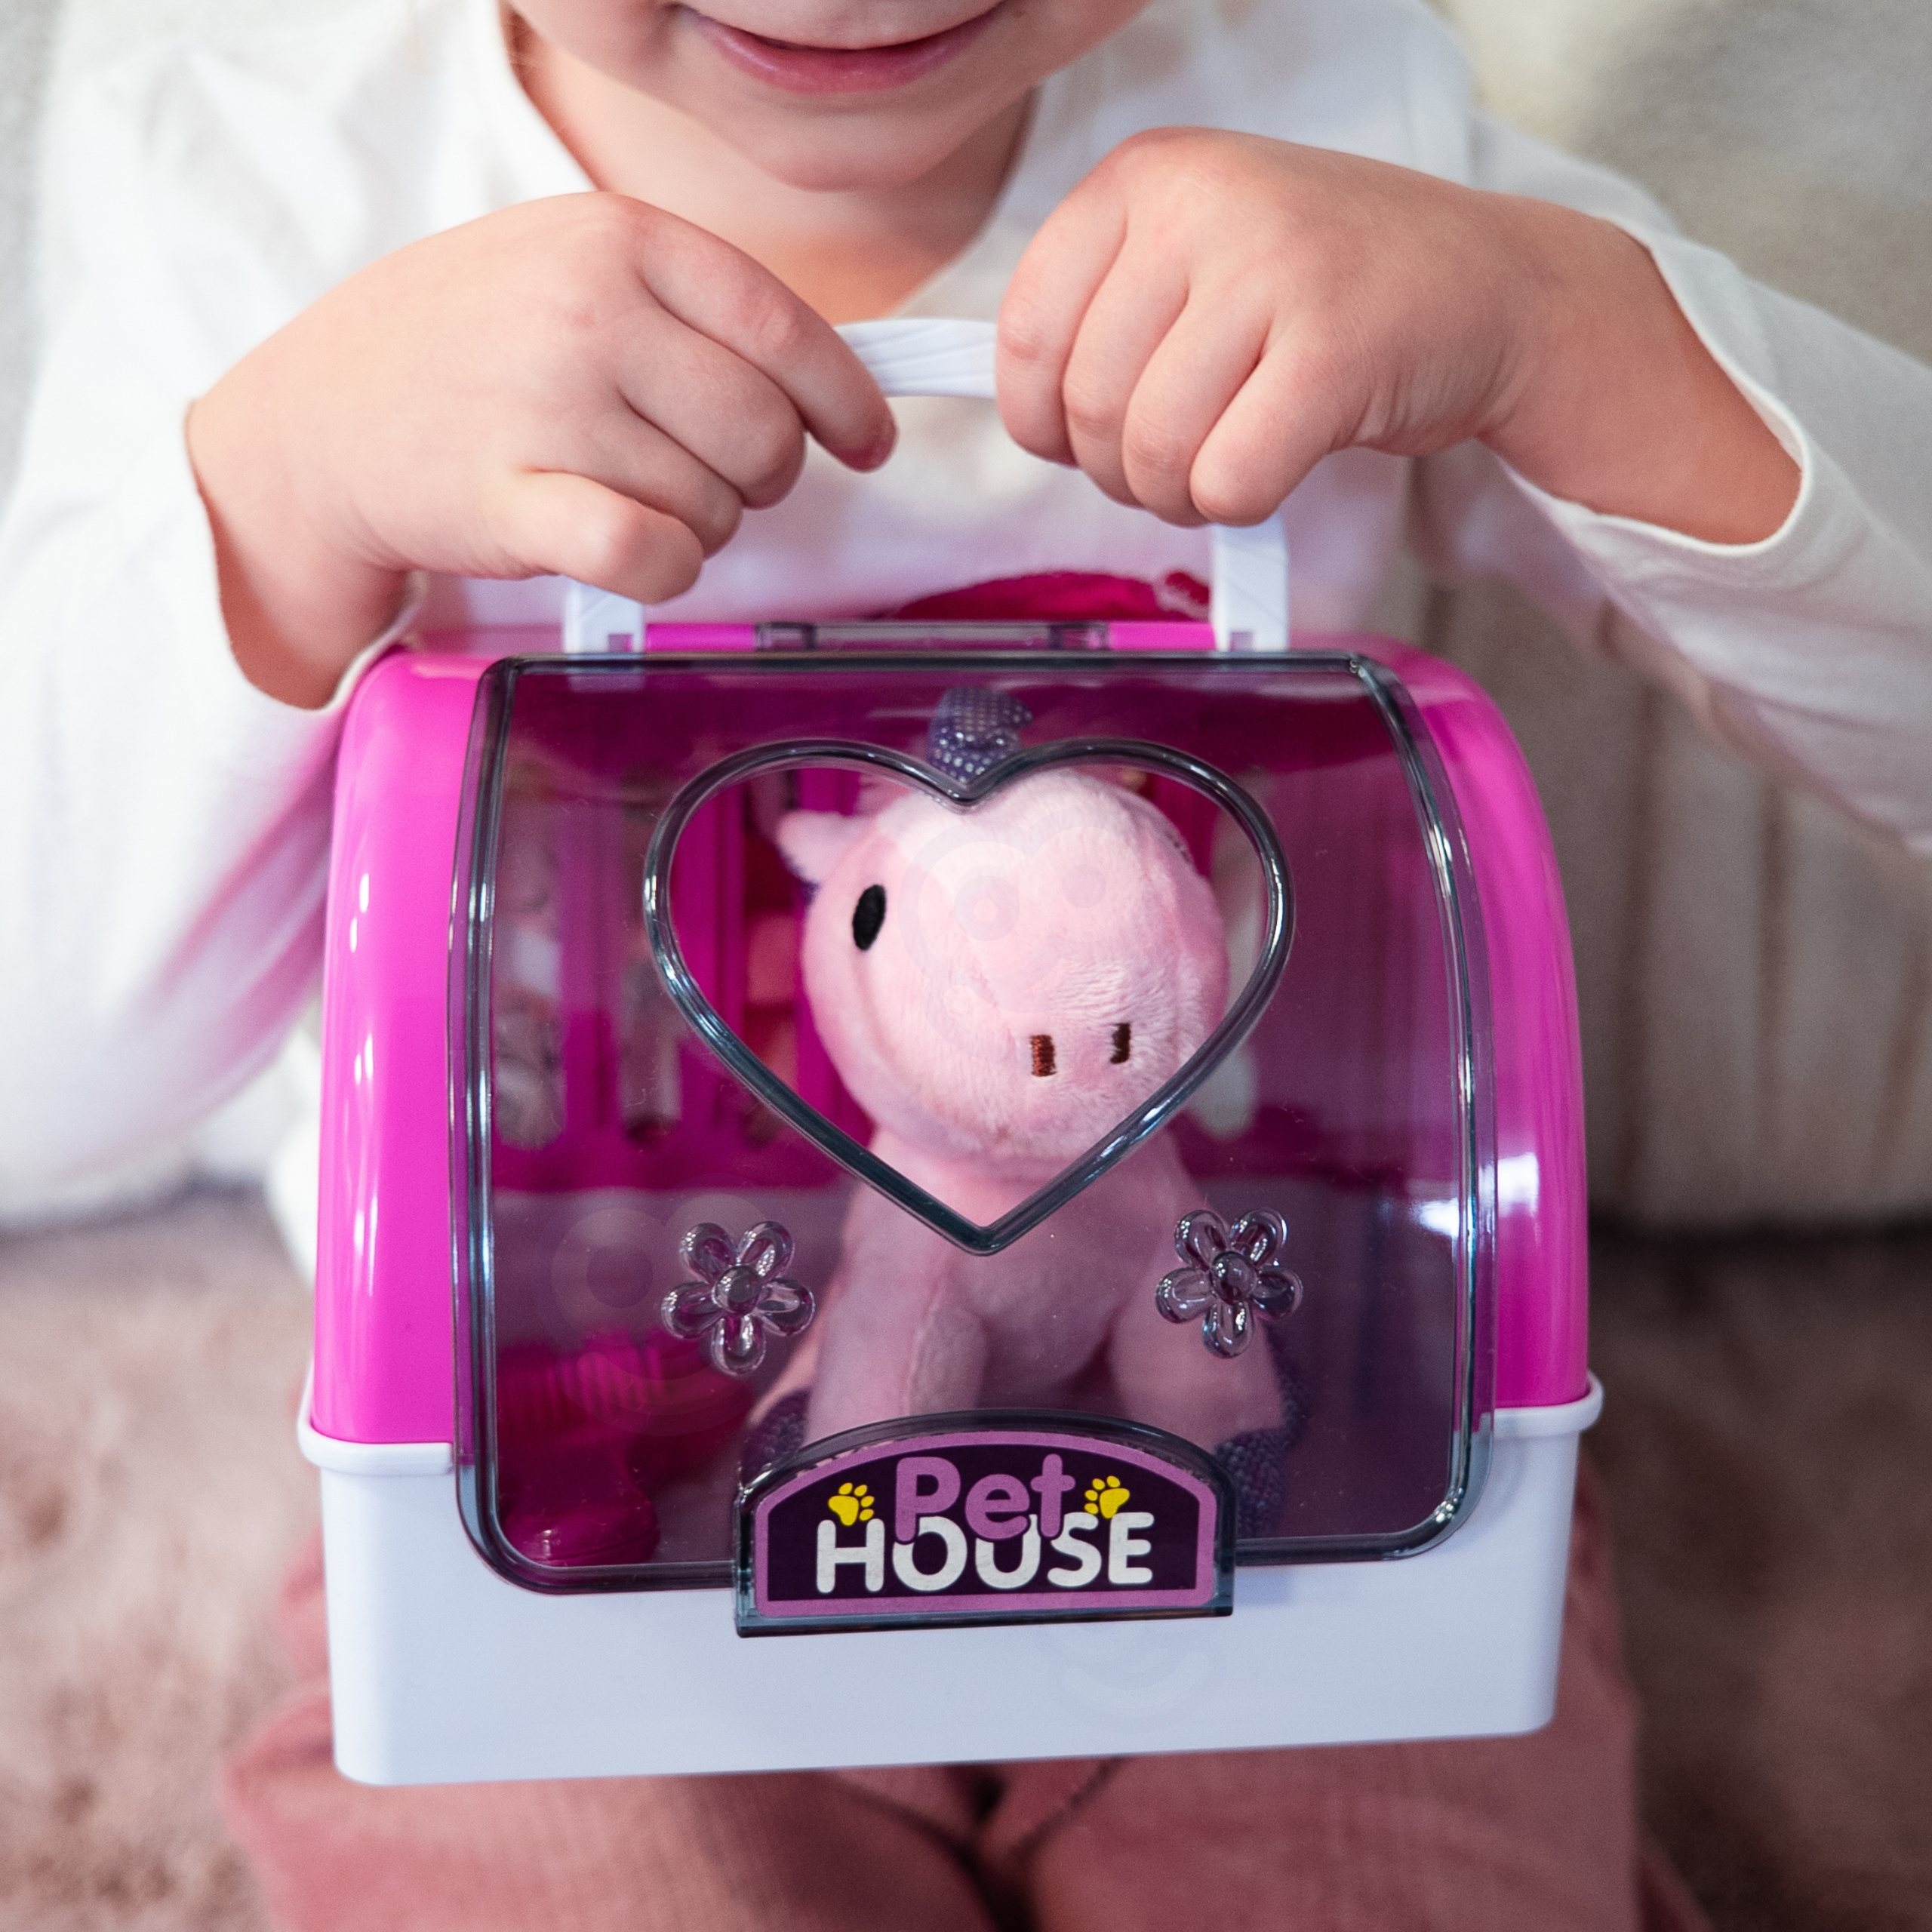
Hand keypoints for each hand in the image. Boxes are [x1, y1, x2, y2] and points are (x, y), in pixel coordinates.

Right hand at [188, 194, 894, 706]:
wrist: (319, 419)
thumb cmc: (465, 350)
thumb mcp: (572, 271)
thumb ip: (691, 309)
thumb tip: (830, 382)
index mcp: (621, 238)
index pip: (786, 332)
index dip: (845, 403)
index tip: (867, 443)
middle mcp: (591, 311)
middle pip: (765, 434)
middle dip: (757, 479)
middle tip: (701, 476)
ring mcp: (549, 404)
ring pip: (716, 506)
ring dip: (696, 526)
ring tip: (623, 496)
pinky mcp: (513, 501)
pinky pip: (656, 556)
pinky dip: (667, 572)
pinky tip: (632, 555)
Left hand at [997, 129, 1795, 543]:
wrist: (1492, 288)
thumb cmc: (1325, 291)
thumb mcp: (1197, 259)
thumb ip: (1102, 313)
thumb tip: (1019, 410)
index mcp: (1146, 176)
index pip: (1024, 333)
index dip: (1040, 419)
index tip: (1081, 436)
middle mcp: (1203, 205)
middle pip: (1086, 407)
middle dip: (1119, 471)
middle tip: (1178, 460)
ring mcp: (1273, 270)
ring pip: (1152, 453)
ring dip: (1178, 496)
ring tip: (1224, 464)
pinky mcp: (1333, 352)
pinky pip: (1227, 483)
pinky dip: (1238, 505)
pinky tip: (1273, 467)